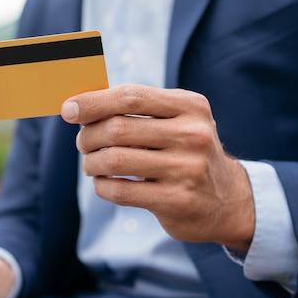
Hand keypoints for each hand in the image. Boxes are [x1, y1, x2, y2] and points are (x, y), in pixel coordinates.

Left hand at [61, 84, 254, 251]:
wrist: (228, 200)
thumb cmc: (186, 152)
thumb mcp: (176, 121)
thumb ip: (137, 110)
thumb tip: (80, 106)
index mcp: (190, 106)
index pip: (130, 96)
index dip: (93, 102)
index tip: (68, 109)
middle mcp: (192, 135)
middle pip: (118, 128)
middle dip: (88, 135)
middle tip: (83, 143)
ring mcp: (187, 169)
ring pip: (114, 159)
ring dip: (91, 162)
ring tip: (91, 164)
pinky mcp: (177, 201)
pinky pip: (120, 191)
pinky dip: (102, 186)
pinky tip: (105, 183)